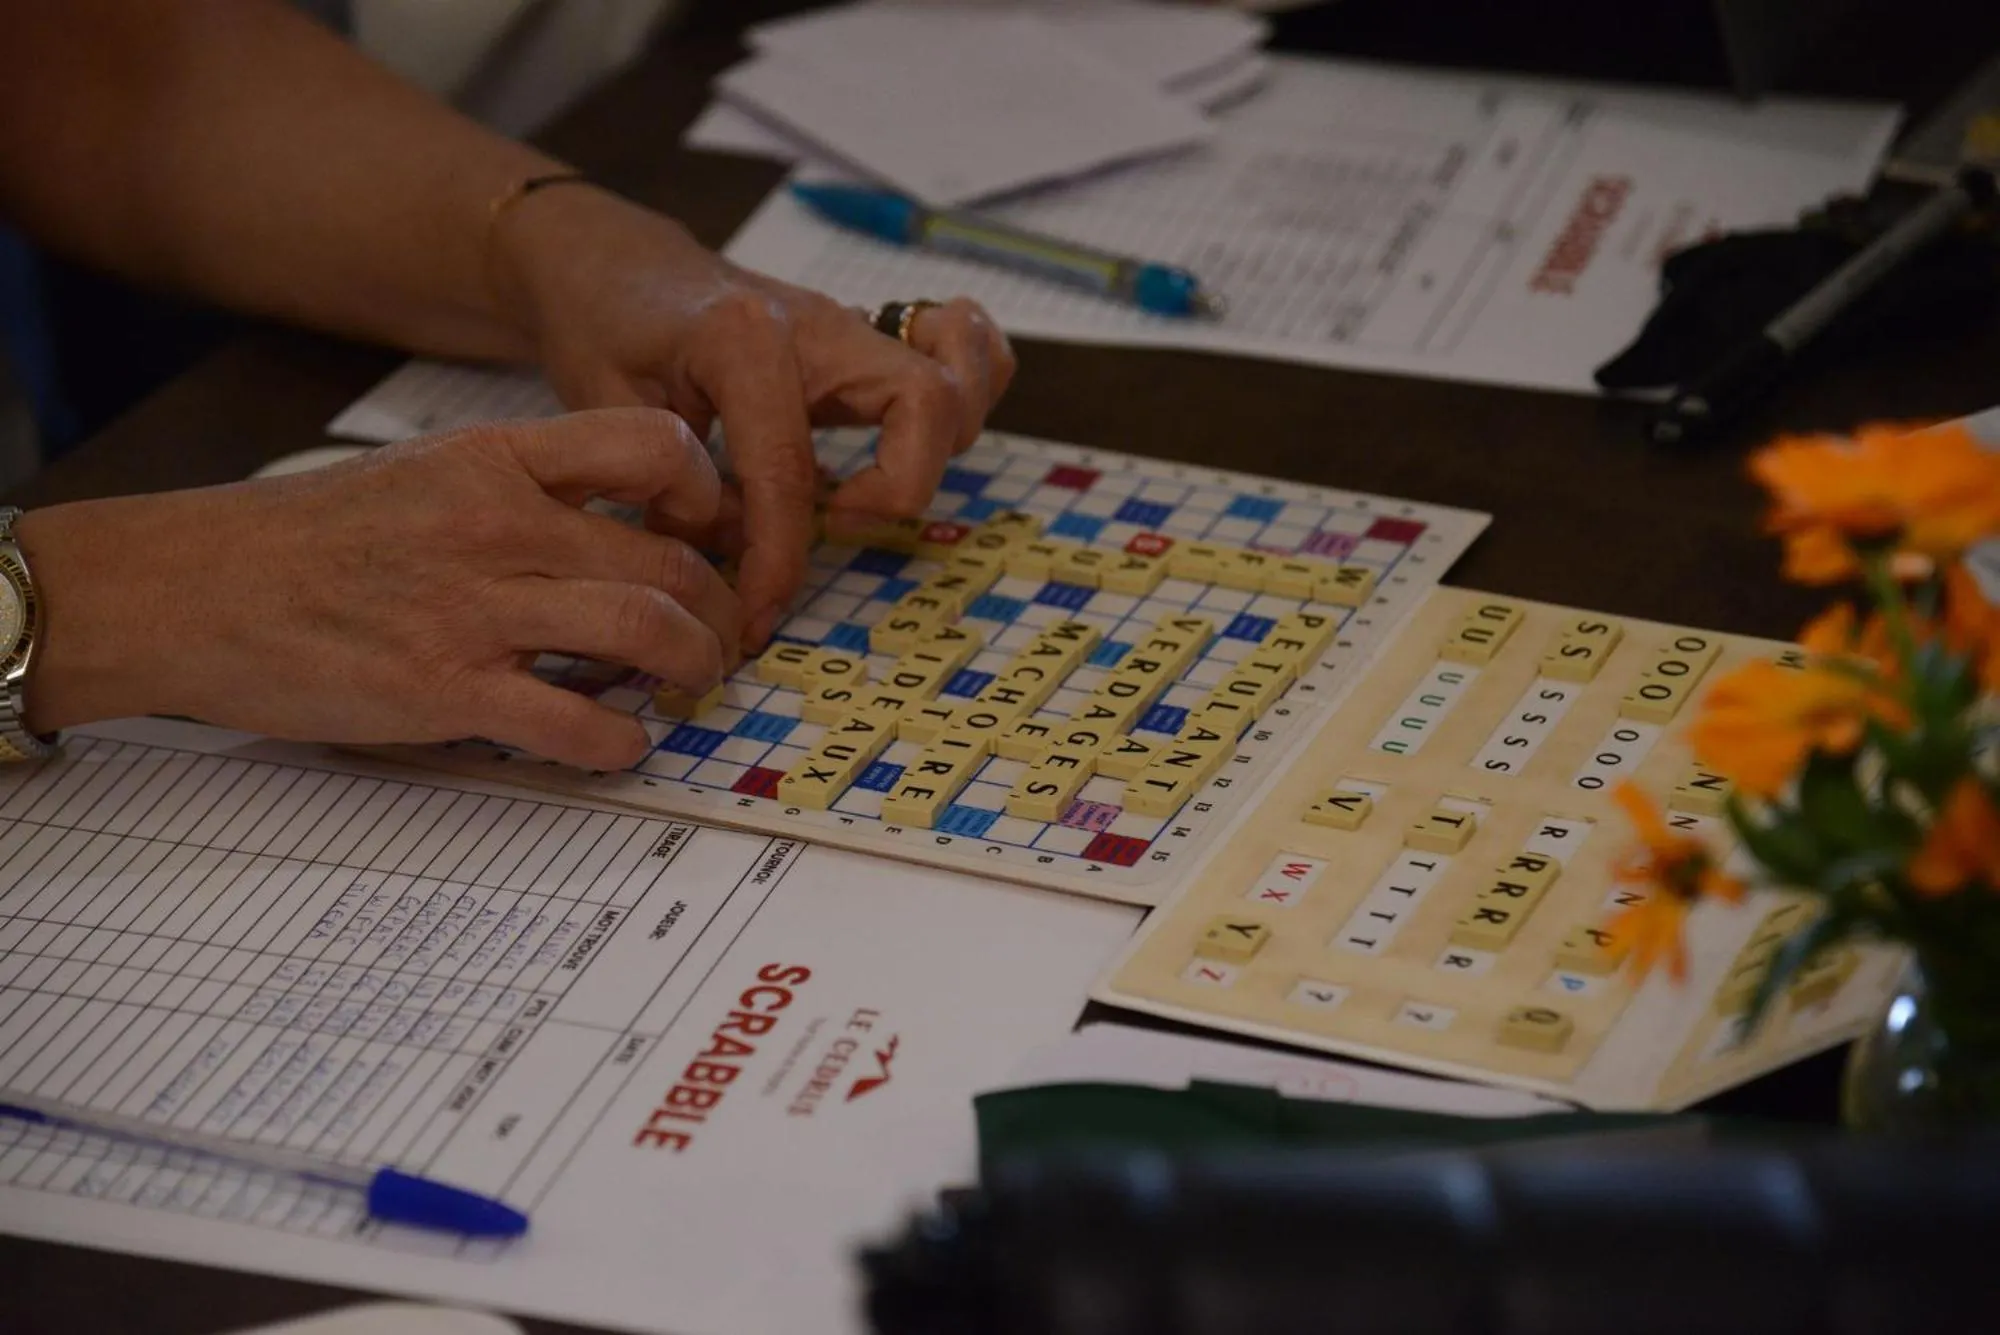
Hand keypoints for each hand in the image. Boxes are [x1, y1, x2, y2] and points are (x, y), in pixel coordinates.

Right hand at [20, 409, 736, 771]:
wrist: (191, 589)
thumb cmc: (306, 536)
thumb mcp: (426, 473)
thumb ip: (521, 490)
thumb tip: (615, 529)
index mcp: (497, 459)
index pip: (652, 445)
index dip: (706, 491)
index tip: (711, 532)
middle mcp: (499, 526)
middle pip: (667, 559)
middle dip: (719, 609)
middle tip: (724, 635)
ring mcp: (474, 609)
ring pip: (643, 632)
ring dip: (692, 668)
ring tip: (695, 684)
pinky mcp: (445, 690)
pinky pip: (572, 723)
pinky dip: (619, 742)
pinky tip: (624, 744)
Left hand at [488, 183, 1016, 648]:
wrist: (609, 259)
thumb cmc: (602, 326)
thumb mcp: (608, 412)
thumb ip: (672, 491)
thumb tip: (733, 558)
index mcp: (743, 339)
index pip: (791, 468)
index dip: (779, 559)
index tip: (756, 613)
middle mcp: (819, 321)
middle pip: (925, 401)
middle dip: (900, 487)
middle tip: (836, 523)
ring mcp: (854, 322)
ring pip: (966, 367)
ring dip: (947, 441)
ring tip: (882, 485)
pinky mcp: (869, 334)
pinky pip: (961, 343)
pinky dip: (969, 387)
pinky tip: (918, 441)